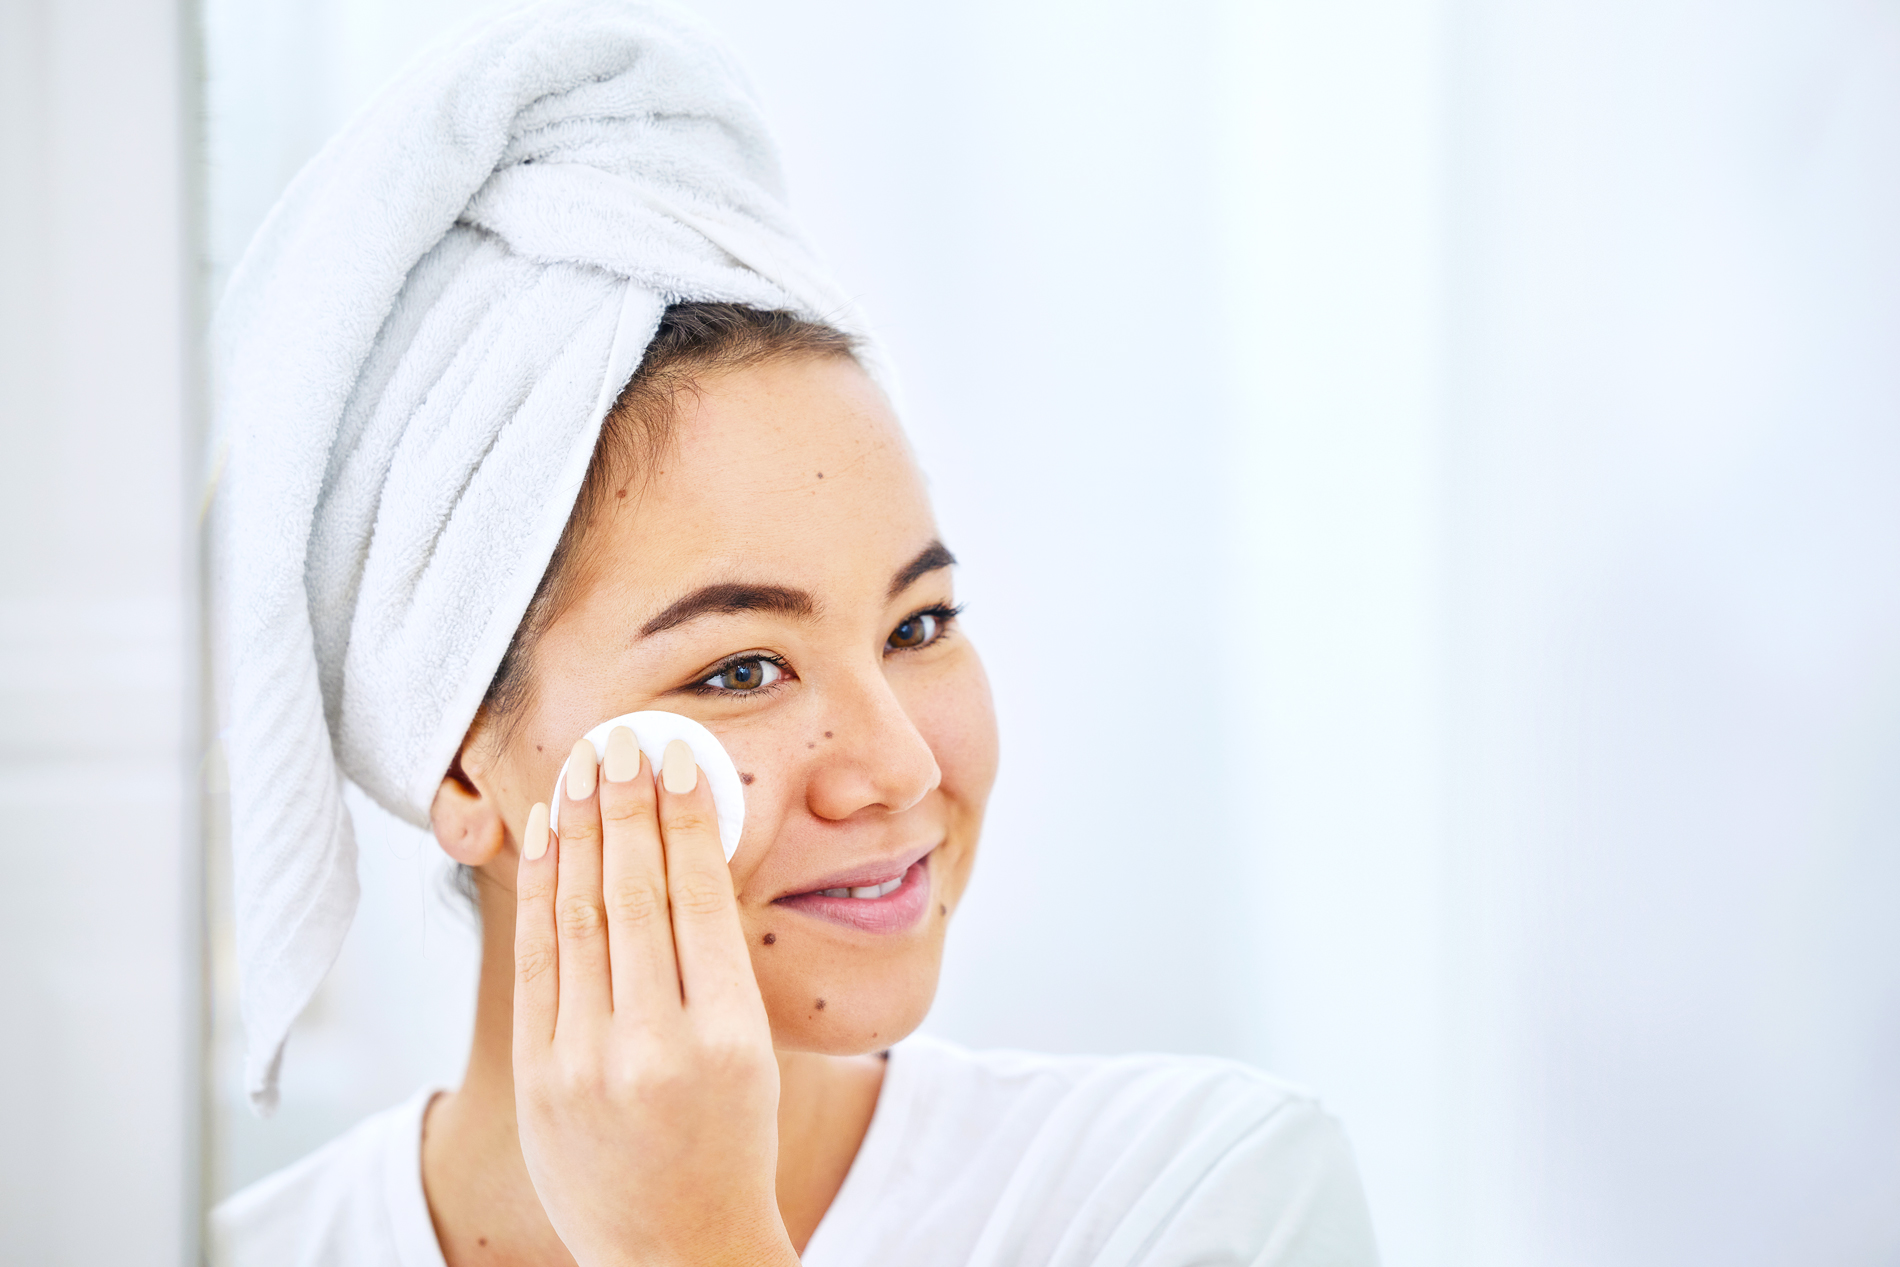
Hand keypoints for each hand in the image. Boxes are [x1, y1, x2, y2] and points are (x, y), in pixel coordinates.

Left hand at [512, 728, 793, 1266]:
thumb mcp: (755, 1055)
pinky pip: (538, 964)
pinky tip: (547, 842)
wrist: (675, 1249)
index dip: (686, 822)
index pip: (700, 901)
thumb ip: (718, 969)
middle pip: (633, 898)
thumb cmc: (729, 1139)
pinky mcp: (539, 1079)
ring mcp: (587, 1065)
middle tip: (623, 743)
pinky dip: (541, 892)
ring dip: (579, 834)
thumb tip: (688, 855)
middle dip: (625, 809)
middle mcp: (655, 1048)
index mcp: (729, 1040)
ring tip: (582, 773)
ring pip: (579, 920)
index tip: (678, 763)